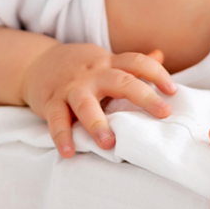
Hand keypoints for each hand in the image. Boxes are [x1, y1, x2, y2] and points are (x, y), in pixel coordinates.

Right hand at [21, 43, 176, 157]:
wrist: (35, 63)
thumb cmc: (79, 68)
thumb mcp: (104, 61)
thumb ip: (132, 63)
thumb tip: (161, 56)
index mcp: (108, 63)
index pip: (137, 62)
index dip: (157, 73)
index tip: (174, 90)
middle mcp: (92, 74)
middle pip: (121, 81)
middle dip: (144, 96)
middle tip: (163, 113)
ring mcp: (71, 87)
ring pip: (86, 103)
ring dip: (97, 123)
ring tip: (108, 143)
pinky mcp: (50, 102)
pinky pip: (56, 120)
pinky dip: (61, 136)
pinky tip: (69, 152)